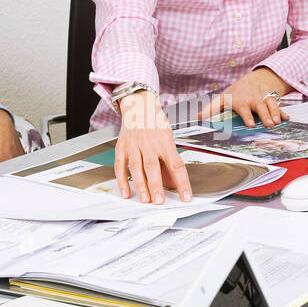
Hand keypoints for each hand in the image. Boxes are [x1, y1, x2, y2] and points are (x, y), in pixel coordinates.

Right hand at [115, 89, 192, 203]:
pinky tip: (126, 192)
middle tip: (159, 201)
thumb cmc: (155, 122)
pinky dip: (122, 181)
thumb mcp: (169, 138)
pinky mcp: (121, 147)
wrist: (139, 105)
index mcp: (165, 141)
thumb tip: (174, 183)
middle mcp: (149, 143)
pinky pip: (120, 166)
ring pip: (136, 168)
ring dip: (140, 186)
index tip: (186, 197)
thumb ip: (170, 161)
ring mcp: (134, 145)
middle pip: (153, 167)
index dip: (182, 183)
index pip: (176, 165)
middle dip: (156, 186)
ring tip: (145, 200)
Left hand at [196, 67, 290, 127]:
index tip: (251, 124)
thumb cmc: (236, 93)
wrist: (254, 79)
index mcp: (239, 100)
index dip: (247, 115)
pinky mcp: (271, 100)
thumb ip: (211, 109)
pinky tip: (287, 118)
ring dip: (275, 113)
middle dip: (265, 115)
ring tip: (278, 122)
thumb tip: (198, 118)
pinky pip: (278, 106)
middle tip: (270, 124)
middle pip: (259, 106)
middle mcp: (252, 99)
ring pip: (270, 104)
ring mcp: (263, 98)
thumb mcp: (222, 98)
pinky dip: (283, 112)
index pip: (243, 107)